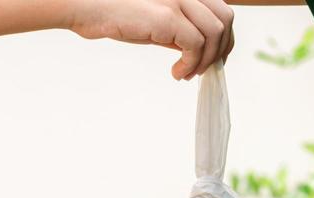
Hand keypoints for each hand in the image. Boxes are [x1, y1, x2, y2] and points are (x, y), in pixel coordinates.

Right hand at [65, 0, 235, 80]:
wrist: (88, 7)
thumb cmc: (117, 14)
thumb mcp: (156, 21)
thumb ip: (178, 30)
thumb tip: (197, 51)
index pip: (222, 10)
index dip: (225, 39)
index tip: (214, 59)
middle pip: (225, 19)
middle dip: (221, 50)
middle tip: (204, 70)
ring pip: (215, 33)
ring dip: (206, 61)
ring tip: (186, 73)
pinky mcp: (167, 16)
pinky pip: (195, 45)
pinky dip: (191, 65)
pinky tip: (176, 73)